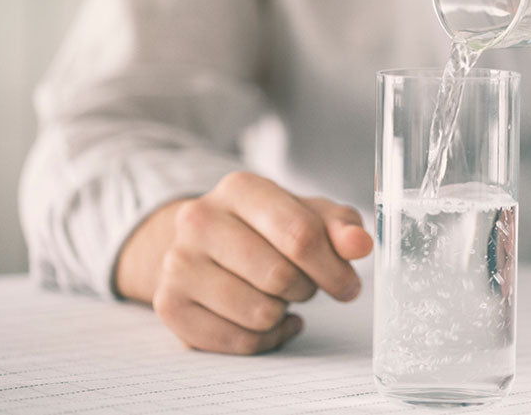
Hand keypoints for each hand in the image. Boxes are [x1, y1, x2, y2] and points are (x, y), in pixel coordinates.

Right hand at [115, 171, 372, 354]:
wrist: (204, 245)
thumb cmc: (267, 230)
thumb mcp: (309, 216)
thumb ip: (341, 228)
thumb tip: (361, 244)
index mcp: (240, 188)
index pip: (301, 235)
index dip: (334, 269)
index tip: (347, 285)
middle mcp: (199, 219)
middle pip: (280, 277)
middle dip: (305, 289)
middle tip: (302, 285)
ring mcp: (178, 263)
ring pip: (259, 313)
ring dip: (281, 314)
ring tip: (276, 297)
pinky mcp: (169, 305)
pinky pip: (236, 342)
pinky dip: (262, 339)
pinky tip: (262, 321)